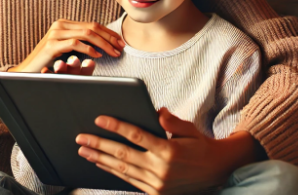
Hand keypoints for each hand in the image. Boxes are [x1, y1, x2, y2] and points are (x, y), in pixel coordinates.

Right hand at [10, 19, 124, 72]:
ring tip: (113, 53)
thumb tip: (103, 45)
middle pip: (92, 27)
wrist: (27, 72)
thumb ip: (81, 44)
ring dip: (103, 44)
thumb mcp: (67, 51)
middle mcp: (60, 25)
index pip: (93, 25)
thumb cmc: (49, 63)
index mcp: (65, 24)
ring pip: (87, 34)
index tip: (121, 42)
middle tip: (121, 48)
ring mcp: (55, 34)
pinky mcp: (52, 45)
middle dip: (110, 37)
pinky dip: (89, 49)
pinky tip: (98, 56)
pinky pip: (75, 43)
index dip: (109, 33)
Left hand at [75, 108, 258, 194]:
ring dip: (100, 159)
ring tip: (84, 150)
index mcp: (168, 151)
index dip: (116, 126)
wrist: (217, 172)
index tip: (99, 119)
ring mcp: (157, 184)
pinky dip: (113, 172)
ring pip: (122, 170)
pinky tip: (100, 163)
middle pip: (123, 154)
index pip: (136, 136)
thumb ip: (172, 121)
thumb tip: (156, 111)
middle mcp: (161, 169)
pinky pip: (129, 181)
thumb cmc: (200, 146)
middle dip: (99, 145)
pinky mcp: (155, 193)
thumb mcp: (190, 129)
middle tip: (80, 138)